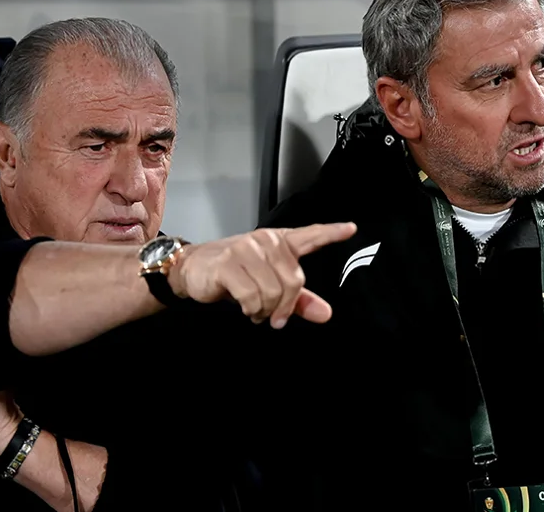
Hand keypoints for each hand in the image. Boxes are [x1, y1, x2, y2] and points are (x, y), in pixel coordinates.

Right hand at [169, 222, 355, 327]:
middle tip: (273, 315)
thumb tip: (326, 314)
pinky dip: (251, 309)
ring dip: (265, 310)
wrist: (192, 268)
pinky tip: (244, 307)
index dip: (331, 233)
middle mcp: (266, 241)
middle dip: (284, 306)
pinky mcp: (229, 264)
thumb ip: (299, 300)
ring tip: (255, 309)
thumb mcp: (270, 286)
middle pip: (294, 280)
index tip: (351, 229)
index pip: (310, 235)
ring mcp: (246, 250)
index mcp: (280, 242)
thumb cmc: (234, 274)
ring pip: (273, 292)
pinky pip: (252, 297)